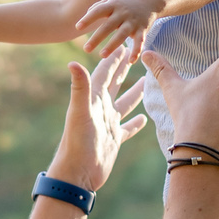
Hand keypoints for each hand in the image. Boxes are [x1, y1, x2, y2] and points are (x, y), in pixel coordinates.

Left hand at [45, 44, 149, 192]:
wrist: (77, 174)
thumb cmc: (77, 143)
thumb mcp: (80, 112)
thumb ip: (80, 87)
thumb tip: (73, 61)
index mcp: (93, 99)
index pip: (104, 73)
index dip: (113, 59)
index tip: (123, 44)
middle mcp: (101, 109)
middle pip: (114, 84)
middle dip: (123, 69)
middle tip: (134, 54)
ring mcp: (107, 125)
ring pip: (123, 104)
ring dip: (134, 93)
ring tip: (145, 81)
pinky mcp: (114, 140)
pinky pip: (127, 128)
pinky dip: (135, 122)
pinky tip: (143, 119)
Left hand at [76, 0, 163, 57]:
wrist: (149, 0)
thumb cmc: (124, 2)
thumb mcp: (111, 0)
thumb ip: (97, 7)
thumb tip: (85, 17)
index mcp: (112, 5)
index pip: (98, 11)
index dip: (88, 19)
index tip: (77, 27)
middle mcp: (122, 13)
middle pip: (108, 26)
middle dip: (97, 38)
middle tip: (85, 50)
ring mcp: (133, 22)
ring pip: (121, 35)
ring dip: (112, 46)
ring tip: (102, 56)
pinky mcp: (142, 30)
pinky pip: (139, 42)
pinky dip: (136, 51)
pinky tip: (131, 61)